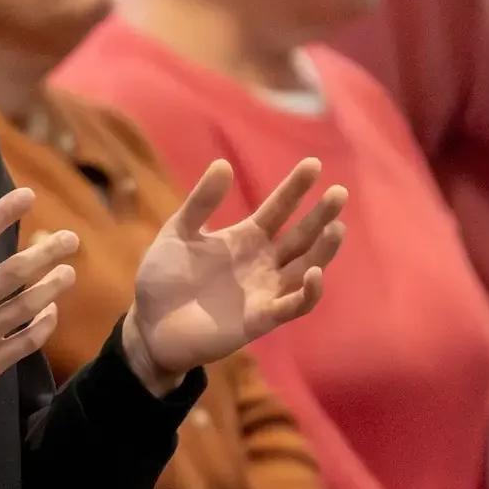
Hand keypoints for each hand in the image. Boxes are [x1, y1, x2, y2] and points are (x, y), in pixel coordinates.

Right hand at [0, 188, 79, 433]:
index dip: (3, 214)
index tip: (28, 196)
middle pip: (12, 272)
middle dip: (46, 251)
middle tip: (71, 238)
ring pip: (26, 307)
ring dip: (53, 286)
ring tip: (69, 272)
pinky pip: (27, 342)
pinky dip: (45, 324)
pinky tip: (52, 310)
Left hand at [123, 159, 345, 395]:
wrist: (149, 325)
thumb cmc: (163, 277)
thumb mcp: (179, 232)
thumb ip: (201, 202)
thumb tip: (223, 163)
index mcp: (246, 238)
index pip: (279, 209)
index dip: (295, 188)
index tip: (313, 164)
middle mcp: (263, 262)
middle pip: (301, 236)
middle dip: (320, 215)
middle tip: (339, 192)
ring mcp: (265, 290)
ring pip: (306, 268)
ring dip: (323, 250)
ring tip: (337, 228)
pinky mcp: (261, 319)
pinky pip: (293, 305)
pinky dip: (308, 292)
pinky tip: (314, 274)